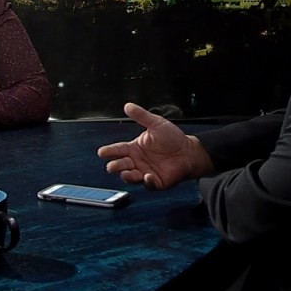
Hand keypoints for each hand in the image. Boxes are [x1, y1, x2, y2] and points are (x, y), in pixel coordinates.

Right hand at [97, 102, 213, 189]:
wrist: (189, 151)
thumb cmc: (173, 139)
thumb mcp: (156, 124)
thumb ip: (141, 116)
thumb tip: (128, 106)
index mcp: (134, 148)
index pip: (118, 150)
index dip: (109, 151)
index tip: (102, 152)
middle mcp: (137, 161)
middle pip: (121, 165)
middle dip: (115, 166)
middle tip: (112, 166)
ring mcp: (145, 172)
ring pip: (131, 177)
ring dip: (127, 176)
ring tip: (127, 173)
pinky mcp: (156, 182)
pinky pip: (148, 184)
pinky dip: (146, 182)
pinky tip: (147, 176)